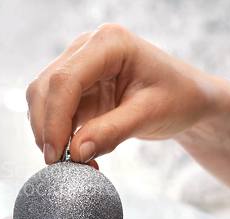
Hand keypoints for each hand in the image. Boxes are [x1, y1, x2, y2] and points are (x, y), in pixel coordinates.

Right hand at [27, 23, 214, 165]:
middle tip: (58, 163)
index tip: (56, 155)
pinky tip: (76, 152)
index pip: (65, 80)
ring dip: (48, 132)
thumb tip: (75, 153)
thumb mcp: (150, 115)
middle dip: (46, 128)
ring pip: (42, 98)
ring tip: (72, 160)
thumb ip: (112, 132)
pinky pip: (52, 110)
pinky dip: (57, 134)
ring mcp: (78, 65)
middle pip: (45, 87)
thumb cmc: (178, 97)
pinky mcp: (76, 85)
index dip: (54, 119)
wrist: (187, 97)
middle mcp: (87, 48)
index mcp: (109, 43)